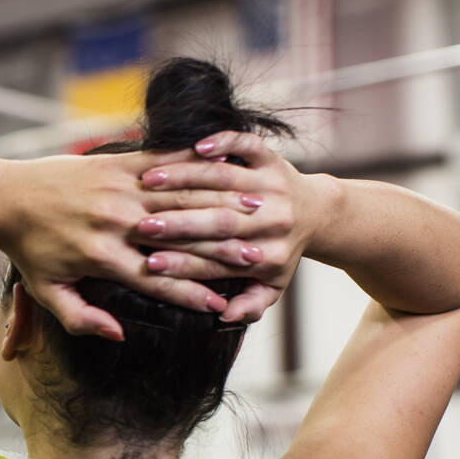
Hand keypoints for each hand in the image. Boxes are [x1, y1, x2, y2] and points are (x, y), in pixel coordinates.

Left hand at [0, 150, 263, 338]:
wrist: (6, 198)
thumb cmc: (29, 251)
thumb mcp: (49, 294)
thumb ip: (83, 319)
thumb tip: (120, 334)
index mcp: (104, 258)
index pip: (158, 281)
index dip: (192, 296)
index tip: (220, 309)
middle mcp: (117, 223)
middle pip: (179, 239)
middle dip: (218, 252)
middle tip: (253, 261)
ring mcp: (118, 190)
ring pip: (179, 199)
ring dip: (217, 207)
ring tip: (251, 217)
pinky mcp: (116, 164)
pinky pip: (163, 164)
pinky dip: (193, 168)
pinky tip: (222, 171)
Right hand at [136, 131, 328, 323]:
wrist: (317, 212)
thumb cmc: (283, 253)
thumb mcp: (272, 288)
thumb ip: (250, 305)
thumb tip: (225, 316)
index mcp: (269, 258)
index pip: (216, 264)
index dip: (181, 265)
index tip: (150, 265)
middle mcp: (273, 221)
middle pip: (218, 222)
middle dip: (177, 225)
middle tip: (142, 227)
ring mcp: (273, 185)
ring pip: (223, 179)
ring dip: (185, 180)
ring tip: (150, 184)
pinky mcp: (271, 158)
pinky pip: (245, 145)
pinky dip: (223, 142)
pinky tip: (196, 147)